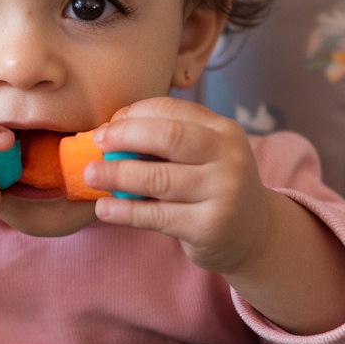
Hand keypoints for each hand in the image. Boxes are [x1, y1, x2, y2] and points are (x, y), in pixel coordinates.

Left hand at [86, 97, 272, 274]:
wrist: (254, 234)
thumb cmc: (214, 187)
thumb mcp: (205, 156)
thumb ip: (168, 142)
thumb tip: (110, 132)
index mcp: (223, 131)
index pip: (172, 110)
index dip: (135, 114)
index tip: (109, 125)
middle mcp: (229, 158)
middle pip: (168, 137)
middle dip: (125, 136)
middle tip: (96, 143)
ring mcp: (223, 193)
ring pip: (158, 179)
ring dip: (117, 175)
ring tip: (90, 175)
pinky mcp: (209, 228)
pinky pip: (157, 216)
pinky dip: (125, 211)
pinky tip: (104, 208)